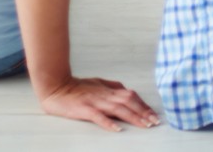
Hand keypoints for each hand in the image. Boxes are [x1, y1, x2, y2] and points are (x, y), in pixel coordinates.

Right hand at [40, 76, 160, 131]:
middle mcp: (105, 94)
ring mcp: (95, 101)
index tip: (154, 114)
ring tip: (144, 125)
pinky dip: (108, 122)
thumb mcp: (98, 83)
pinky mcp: (84, 109)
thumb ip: (113, 87)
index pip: (131, 96)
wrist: (57, 87)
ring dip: (133, 117)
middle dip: (143, 112)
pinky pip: (98, 116)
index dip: (144, 105)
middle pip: (128, 101)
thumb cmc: (78, 87)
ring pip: (118, 109)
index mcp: (109, 90)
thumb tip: (127, 90)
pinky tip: (117, 129)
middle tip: (155, 121)